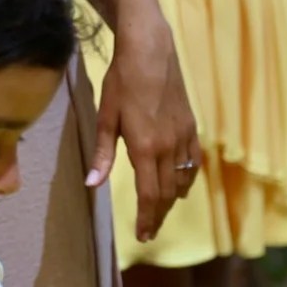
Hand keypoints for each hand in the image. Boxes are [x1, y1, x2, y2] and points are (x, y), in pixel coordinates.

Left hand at [91, 19, 202, 241]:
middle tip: (150, 230)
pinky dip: (188, 178)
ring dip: (172, 199)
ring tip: (161, 209)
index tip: (143, 235)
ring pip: (182, 180)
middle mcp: (168, 147)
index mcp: (145, 147)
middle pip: (167, 193)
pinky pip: (193, 163)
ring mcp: (183, 138)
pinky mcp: (191, 127)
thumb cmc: (122, 81)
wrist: (151, 51)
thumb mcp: (106, 117)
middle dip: (159, 214)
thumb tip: (92, 185)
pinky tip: (181, 184)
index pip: (149, 195)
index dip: (147, 219)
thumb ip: (103, 154)